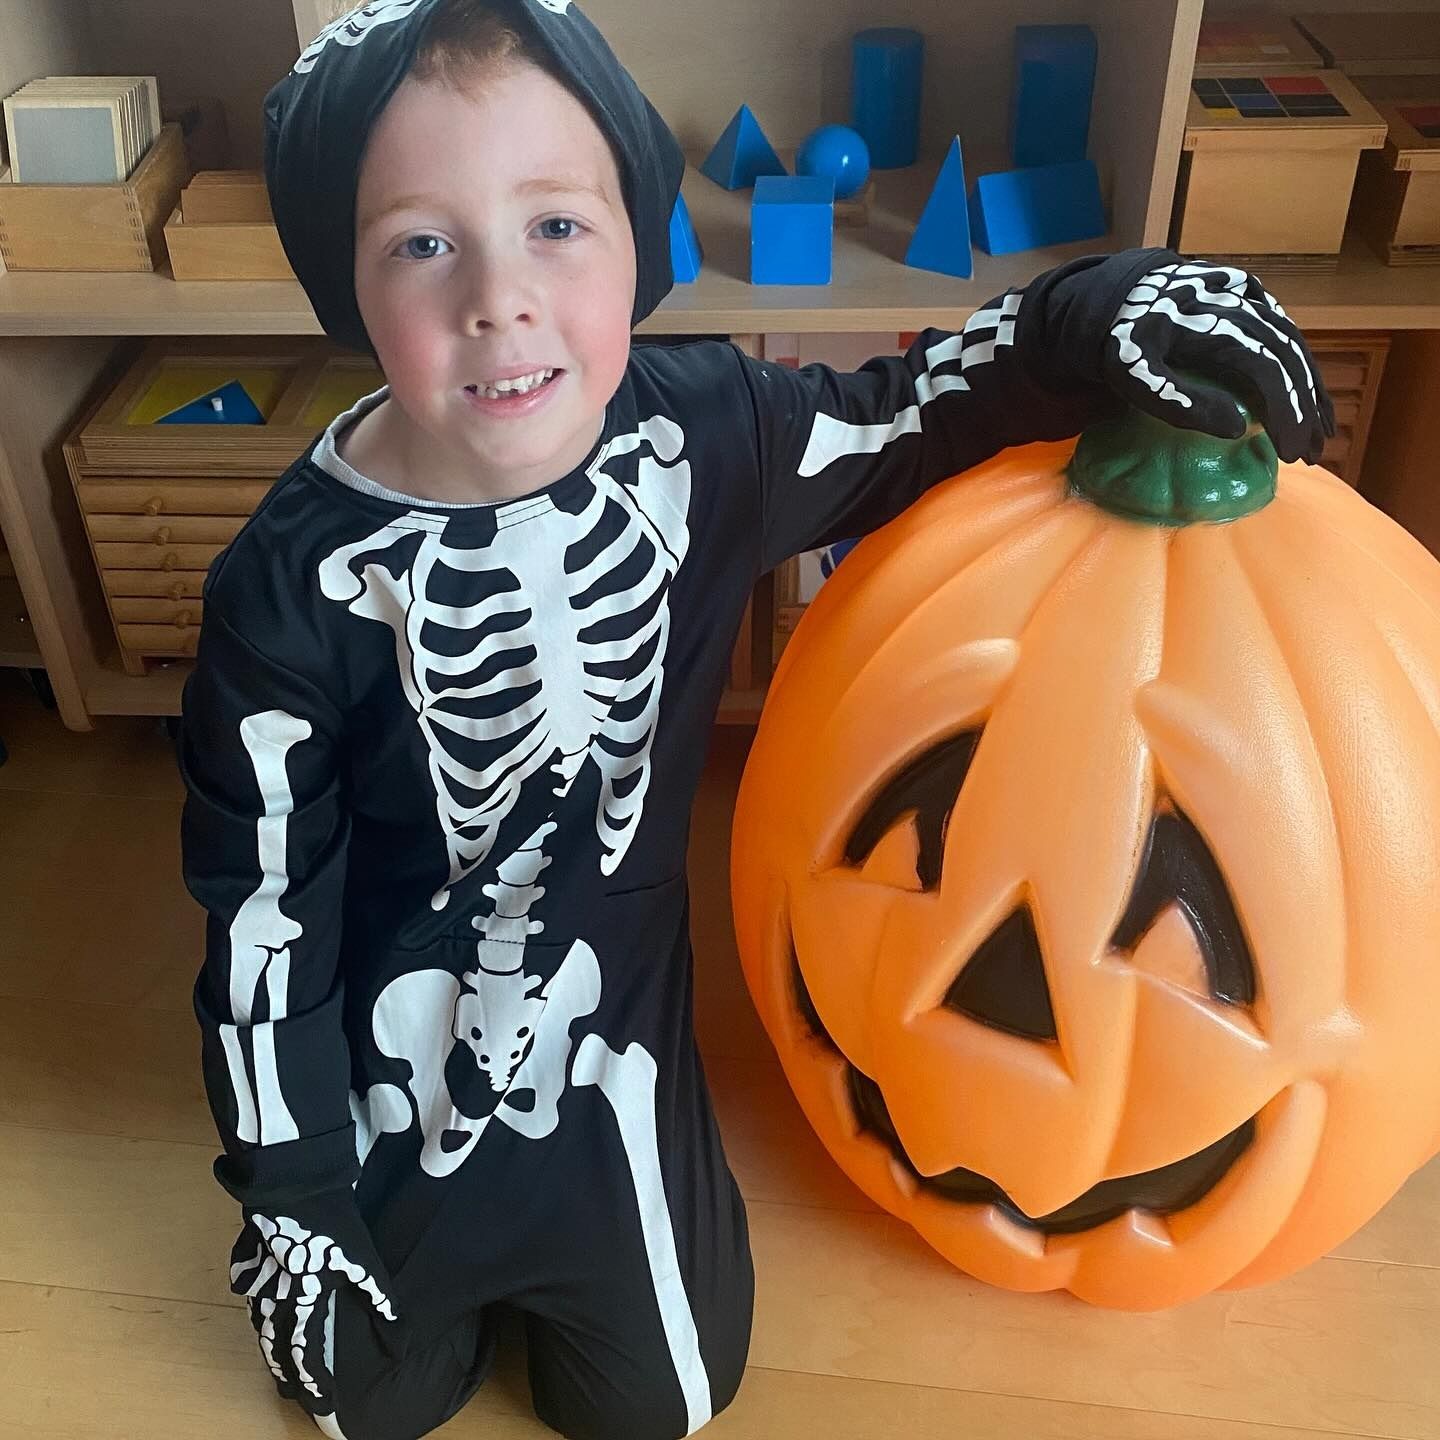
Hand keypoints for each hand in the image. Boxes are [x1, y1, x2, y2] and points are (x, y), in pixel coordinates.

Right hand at [230, 1203, 396, 1414]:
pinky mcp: (252, 1252)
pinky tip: (251, 1298)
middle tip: (291, 1391)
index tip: (322, 1403)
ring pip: (259, 1319)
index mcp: (302, 1301)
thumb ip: (377, 1299)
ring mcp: (259, 1274)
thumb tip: (397, 1336)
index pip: (306, 1354)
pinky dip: (252, 1300)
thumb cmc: (331, 1223)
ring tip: (274, 1355)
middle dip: (284, 1371)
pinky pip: (247, 1286)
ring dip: (267, 1342)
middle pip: (275, 1345)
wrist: (294, 1182)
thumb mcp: (362, 1261)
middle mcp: (274, 1296)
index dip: (314, 1381)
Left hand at [1104, 260, 1334, 463]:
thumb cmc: (1121, 342)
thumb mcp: (1132, 375)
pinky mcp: (1249, 293)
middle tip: (1311, 454)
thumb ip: (1176, 401)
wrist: (1113, 292)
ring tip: (1321, 433)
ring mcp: (1248, 295)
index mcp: (1212, 325)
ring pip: (1293, 345)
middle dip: (1306, 409)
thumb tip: (1235, 429)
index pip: (1267, 371)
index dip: (1285, 413)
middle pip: (1288, 359)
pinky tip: (1310, 394)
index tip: (1290, 453)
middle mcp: (1240, 303)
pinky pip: (1285, 331)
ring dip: (1311, 390)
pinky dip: (1301, 365)